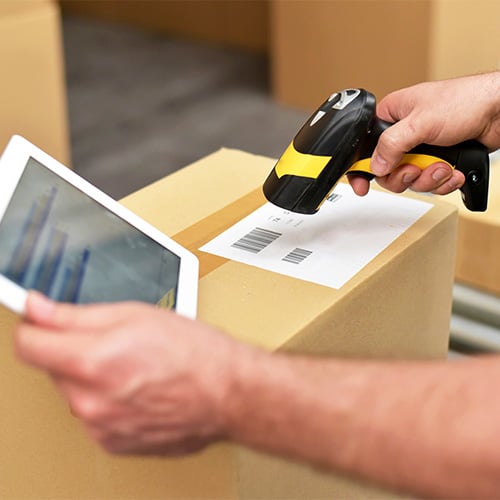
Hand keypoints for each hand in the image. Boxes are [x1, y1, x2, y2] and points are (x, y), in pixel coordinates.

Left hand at [14, 292, 249, 455]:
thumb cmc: (194, 353)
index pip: (28, 345)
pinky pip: (92, 414)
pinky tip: (136, 388)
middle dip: (72, 351)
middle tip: (112, 341)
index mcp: (92, 362)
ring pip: (73, 392)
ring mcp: (100, 427)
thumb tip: (37, 310)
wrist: (227, 393)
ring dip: (91, 377)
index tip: (43, 322)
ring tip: (131, 366)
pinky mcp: (112, 443)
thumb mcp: (135, 315)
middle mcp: (90, 402)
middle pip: (51, 368)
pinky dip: (106, 400)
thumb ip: (75, 314)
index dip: (35, 327)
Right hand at [349, 72, 499, 195]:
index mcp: (393, 116)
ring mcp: (422, 149)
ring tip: (442, 167)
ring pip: (410, 180)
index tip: (361, 186)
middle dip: (405, 175)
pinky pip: (430, 183)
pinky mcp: (439, 161)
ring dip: (428, 179)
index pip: (367, 147)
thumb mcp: (420, 121)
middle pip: (388, 171)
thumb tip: (375, 166)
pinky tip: (453, 171)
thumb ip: (392, 144)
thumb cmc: (466, 100)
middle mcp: (405, 135)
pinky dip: (443, 182)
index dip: (362, 168)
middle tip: (415, 169)